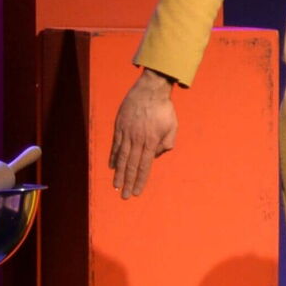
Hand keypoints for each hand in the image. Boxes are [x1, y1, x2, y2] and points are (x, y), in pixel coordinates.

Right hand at [110, 69, 178, 198]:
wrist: (150, 89)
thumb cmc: (164, 109)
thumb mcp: (172, 127)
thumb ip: (166, 143)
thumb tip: (156, 156)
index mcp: (151, 142)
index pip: (144, 166)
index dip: (140, 180)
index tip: (136, 192)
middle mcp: (137, 140)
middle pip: (131, 165)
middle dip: (128, 182)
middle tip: (124, 196)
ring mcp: (126, 133)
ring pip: (122, 158)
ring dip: (119, 173)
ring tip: (116, 186)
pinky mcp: (119, 126)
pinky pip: (116, 145)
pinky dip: (114, 157)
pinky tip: (112, 167)